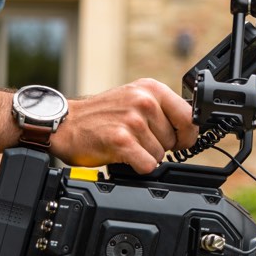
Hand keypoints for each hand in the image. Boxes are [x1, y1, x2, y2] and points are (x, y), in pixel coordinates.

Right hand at [51, 78, 198, 173]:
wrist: (65, 123)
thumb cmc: (100, 115)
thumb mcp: (134, 99)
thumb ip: (161, 109)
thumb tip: (189, 129)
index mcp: (151, 89)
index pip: (188, 116)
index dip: (186, 135)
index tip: (179, 141)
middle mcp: (143, 101)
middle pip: (174, 140)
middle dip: (159, 146)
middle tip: (137, 139)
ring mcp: (133, 120)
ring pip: (160, 155)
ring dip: (144, 156)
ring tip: (126, 144)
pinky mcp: (121, 140)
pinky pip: (147, 165)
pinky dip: (137, 167)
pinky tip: (122, 155)